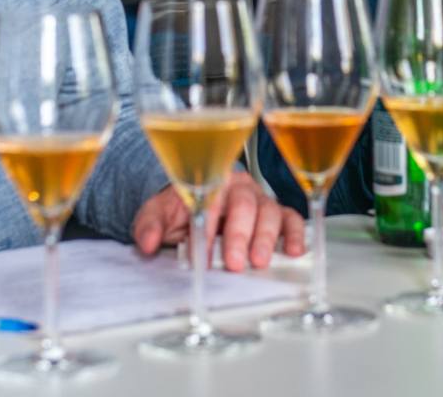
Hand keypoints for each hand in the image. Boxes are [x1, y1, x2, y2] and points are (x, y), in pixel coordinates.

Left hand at [132, 171, 304, 270]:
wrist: (193, 208)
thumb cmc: (181, 210)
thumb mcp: (159, 213)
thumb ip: (150, 224)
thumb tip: (148, 242)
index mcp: (211, 180)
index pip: (212, 201)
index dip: (207, 228)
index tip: (201, 253)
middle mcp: (239, 186)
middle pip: (244, 205)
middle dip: (238, 235)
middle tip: (234, 262)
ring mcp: (260, 199)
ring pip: (269, 211)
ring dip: (265, 237)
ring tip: (259, 260)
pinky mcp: (276, 213)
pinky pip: (290, 218)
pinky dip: (294, 232)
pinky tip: (293, 249)